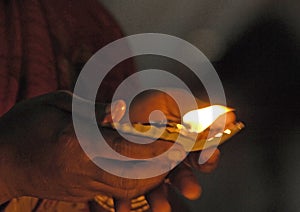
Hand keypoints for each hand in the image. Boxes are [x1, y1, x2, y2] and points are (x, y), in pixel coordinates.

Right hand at [0, 91, 177, 204]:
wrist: (1, 160)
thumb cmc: (25, 124)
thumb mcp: (56, 102)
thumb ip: (92, 108)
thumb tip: (122, 111)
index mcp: (76, 141)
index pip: (128, 147)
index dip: (156, 144)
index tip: (173, 137)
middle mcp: (83, 169)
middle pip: (135, 174)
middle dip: (162, 165)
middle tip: (177, 151)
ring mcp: (82, 186)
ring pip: (129, 189)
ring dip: (153, 177)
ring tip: (167, 162)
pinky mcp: (81, 194)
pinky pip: (116, 193)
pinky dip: (136, 184)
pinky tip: (145, 172)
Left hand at [112, 89, 235, 211]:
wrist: (107, 110)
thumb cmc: (142, 103)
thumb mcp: (171, 101)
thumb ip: (197, 111)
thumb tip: (231, 114)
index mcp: (180, 141)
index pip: (201, 153)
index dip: (207, 157)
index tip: (209, 158)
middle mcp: (166, 158)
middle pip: (182, 175)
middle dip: (188, 183)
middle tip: (192, 191)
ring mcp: (146, 170)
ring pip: (158, 191)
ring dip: (161, 201)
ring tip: (161, 209)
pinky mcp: (126, 180)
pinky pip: (128, 196)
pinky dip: (127, 205)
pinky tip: (124, 209)